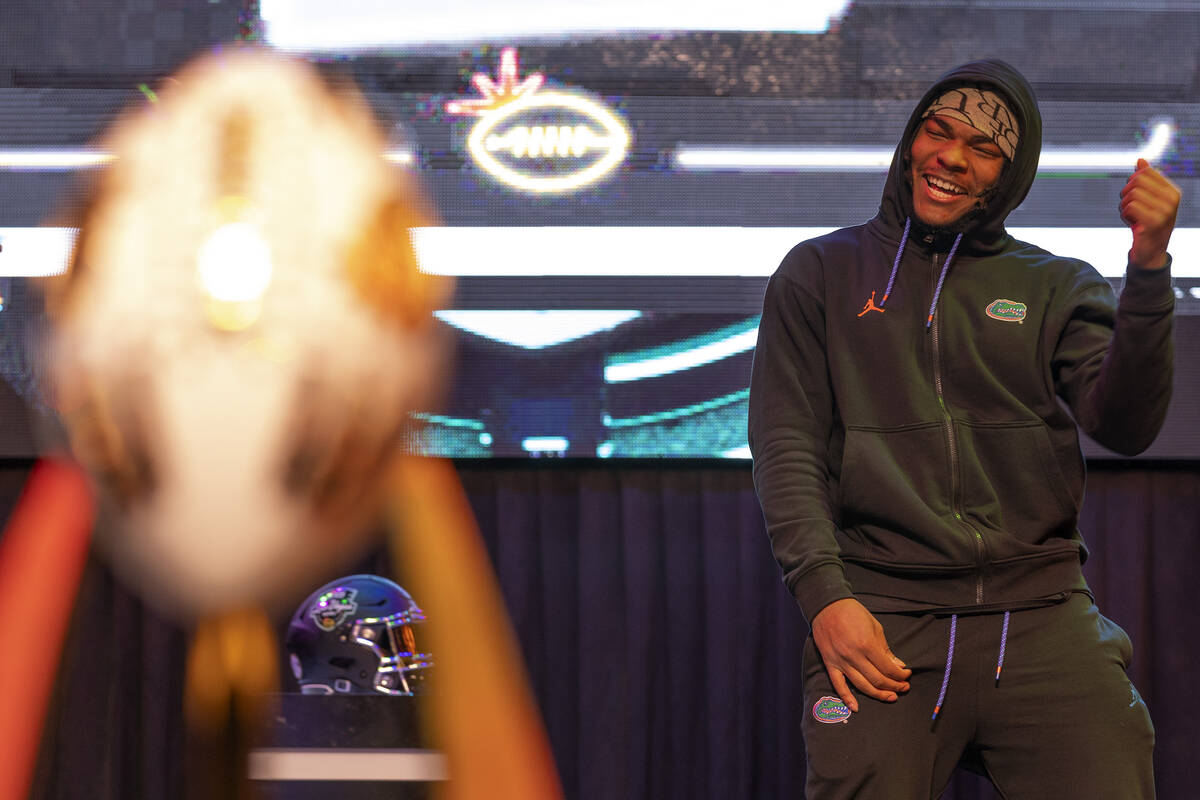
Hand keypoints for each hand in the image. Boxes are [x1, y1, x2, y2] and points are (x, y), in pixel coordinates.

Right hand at [811, 598, 910, 712]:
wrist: (827, 605)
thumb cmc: (853, 613)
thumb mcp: (875, 627)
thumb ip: (886, 649)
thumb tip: (898, 666)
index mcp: (867, 645)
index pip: (888, 669)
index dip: (901, 675)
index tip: (907, 674)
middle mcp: (854, 656)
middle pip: (878, 680)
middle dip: (894, 686)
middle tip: (903, 687)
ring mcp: (841, 661)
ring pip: (862, 686)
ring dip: (879, 694)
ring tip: (891, 697)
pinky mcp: (830, 663)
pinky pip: (838, 684)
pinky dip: (846, 698)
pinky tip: (856, 707)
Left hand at [1121, 158, 1179, 270]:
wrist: (1150, 252)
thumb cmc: (1147, 224)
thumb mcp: (1148, 200)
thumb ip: (1145, 180)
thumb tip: (1140, 160)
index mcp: (1172, 191)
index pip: (1144, 172)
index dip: (1132, 183)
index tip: (1136, 197)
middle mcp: (1172, 199)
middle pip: (1136, 181)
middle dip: (1126, 194)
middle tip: (1131, 209)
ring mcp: (1165, 211)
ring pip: (1131, 194)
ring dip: (1124, 207)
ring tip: (1133, 218)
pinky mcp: (1154, 222)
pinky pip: (1129, 207)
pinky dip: (1124, 216)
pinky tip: (1133, 224)